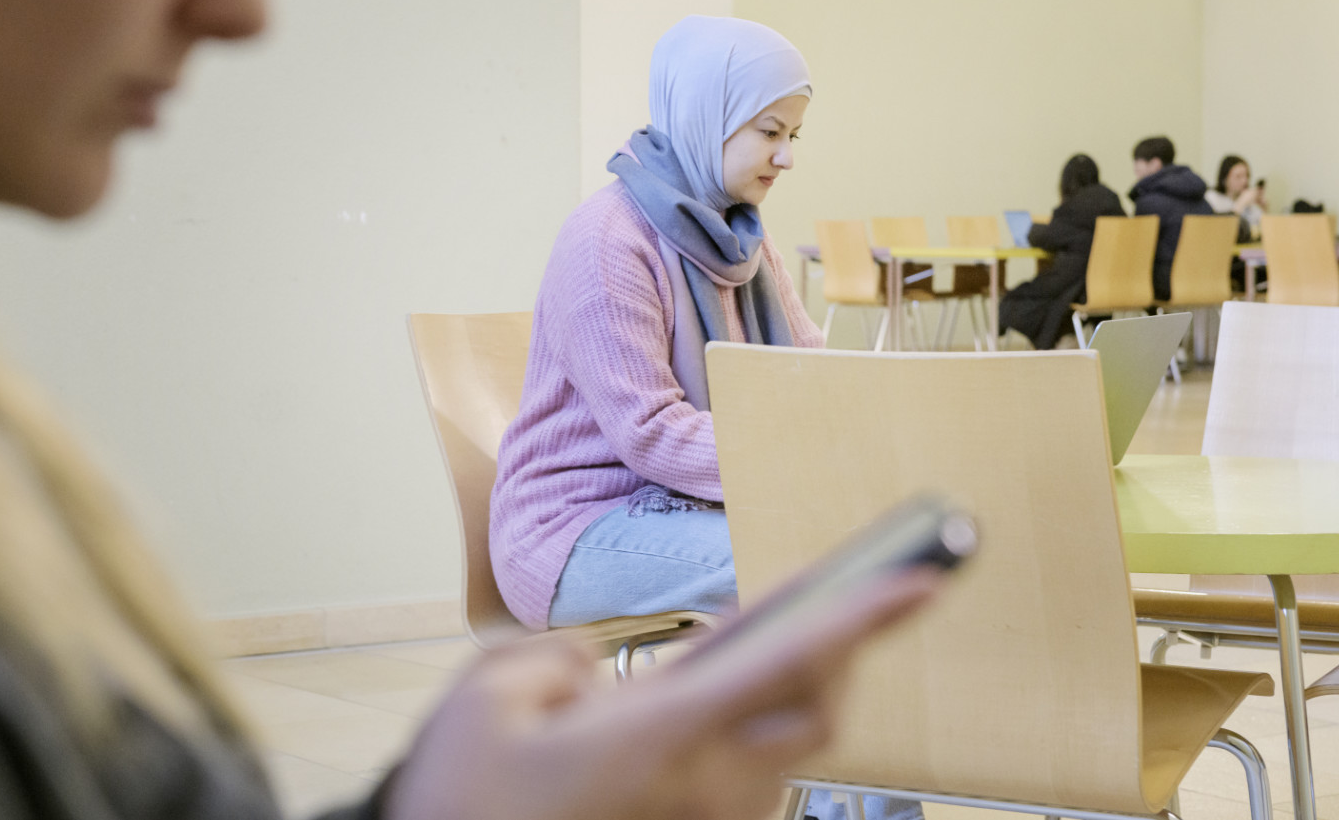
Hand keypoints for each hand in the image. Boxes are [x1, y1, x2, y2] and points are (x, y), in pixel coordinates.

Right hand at [385, 570, 938, 819]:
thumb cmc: (463, 798)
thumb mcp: (484, 695)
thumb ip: (555, 654)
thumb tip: (596, 667)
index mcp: (656, 738)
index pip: (785, 665)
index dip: (858, 618)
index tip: (917, 581)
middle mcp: (699, 789)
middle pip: (818, 713)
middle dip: (843, 650)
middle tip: (855, 594)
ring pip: (789, 749)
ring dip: (796, 691)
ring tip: (776, 638)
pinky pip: (752, 778)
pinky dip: (755, 728)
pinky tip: (716, 699)